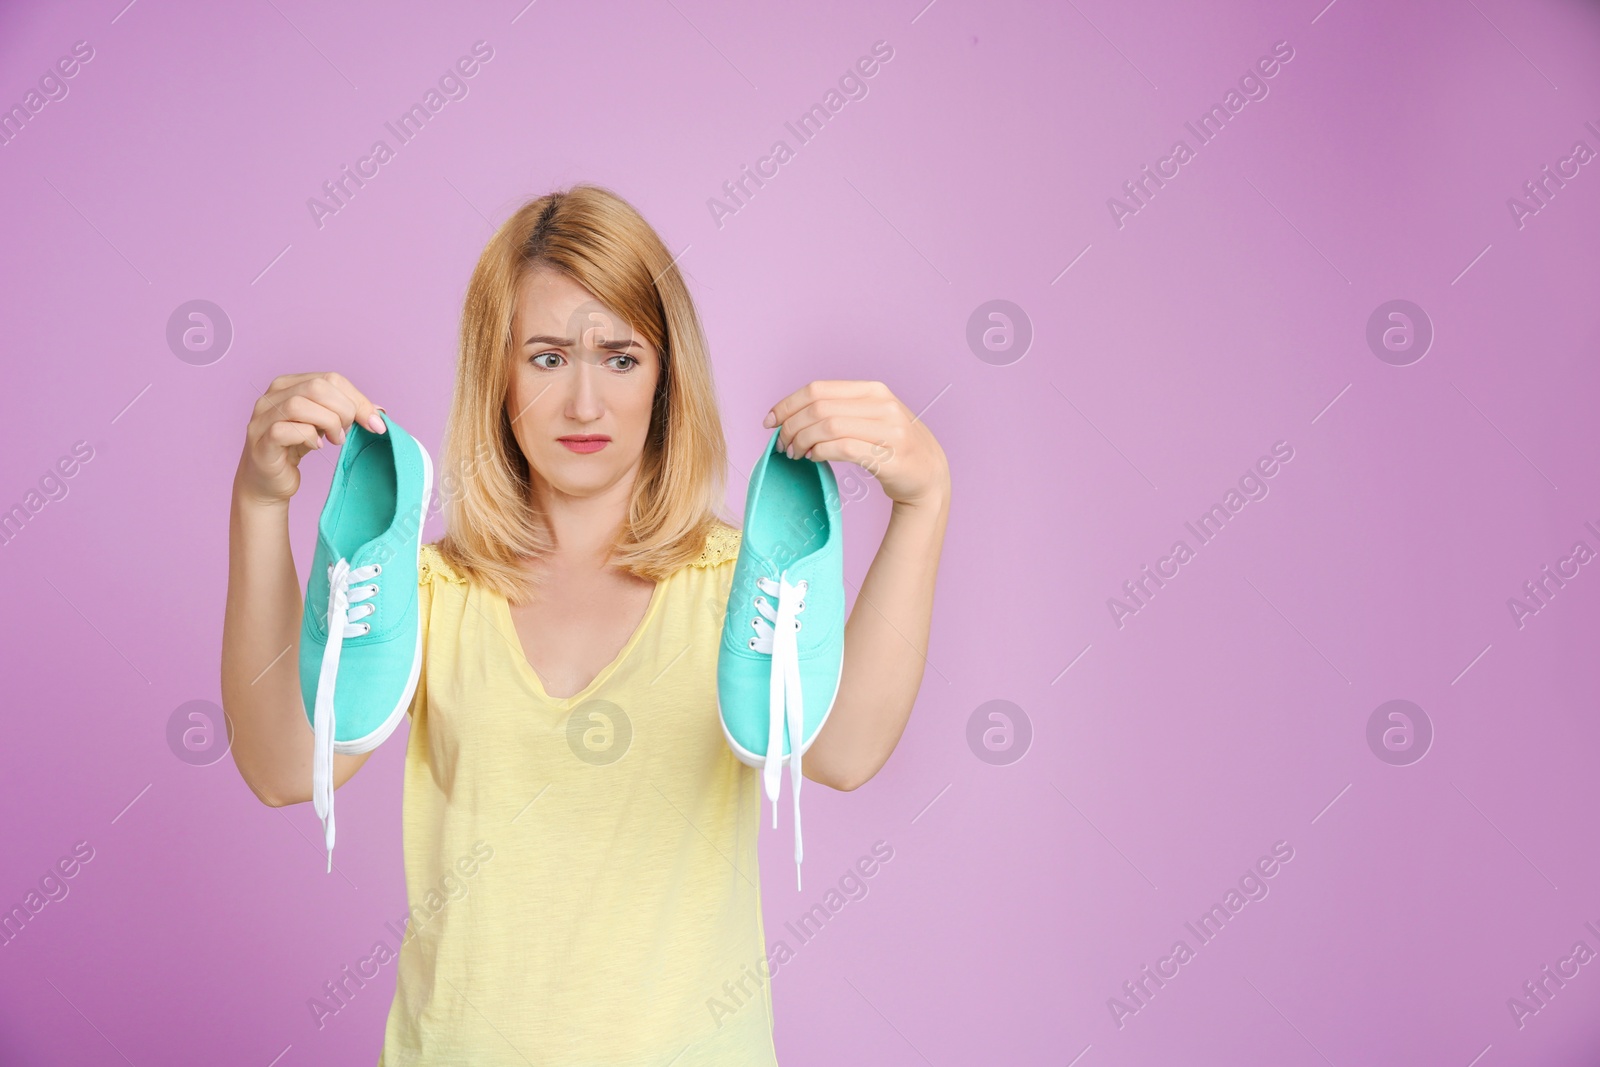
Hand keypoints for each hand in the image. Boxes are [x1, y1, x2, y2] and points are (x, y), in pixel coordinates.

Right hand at [235, 372, 384, 507]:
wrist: (269, 481)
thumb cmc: (297, 447)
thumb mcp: (326, 424)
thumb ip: (348, 412)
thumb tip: (379, 412)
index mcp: (289, 384)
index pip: (331, 378)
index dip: (358, 400)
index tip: (374, 424)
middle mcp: (272, 396)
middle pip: (317, 387)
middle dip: (344, 410)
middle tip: (347, 432)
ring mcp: (262, 417)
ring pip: (299, 405)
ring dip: (328, 423)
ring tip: (336, 440)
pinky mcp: (261, 441)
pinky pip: (285, 430)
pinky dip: (308, 437)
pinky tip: (317, 446)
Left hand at [764, 380, 949, 509]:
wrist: (929, 475)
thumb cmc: (892, 446)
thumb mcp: (872, 416)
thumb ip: (840, 409)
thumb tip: (792, 413)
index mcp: (873, 390)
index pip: (818, 389)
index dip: (788, 404)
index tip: (769, 421)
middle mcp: (882, 405)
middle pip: (819, 408)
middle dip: (791, 427)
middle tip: (782, 445)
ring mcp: (889, 429)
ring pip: (828, 426)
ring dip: (802, 441)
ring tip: (795, 454)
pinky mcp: (889, 455)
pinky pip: (842, 448)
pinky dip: (821, 452)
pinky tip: (813, 459)